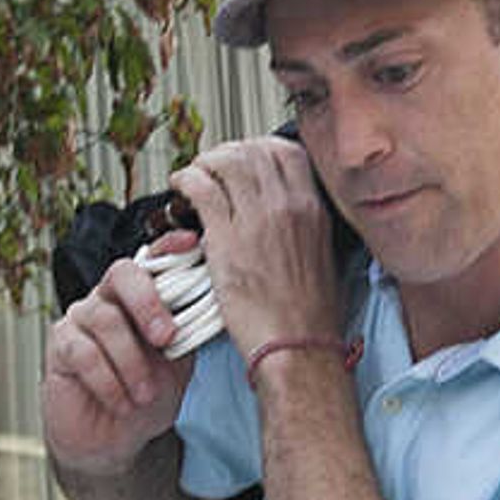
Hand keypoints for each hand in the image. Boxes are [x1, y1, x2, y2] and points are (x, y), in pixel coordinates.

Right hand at [42, 234, 198, 475]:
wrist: (115, 439)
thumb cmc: (147, 396)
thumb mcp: (180, 364)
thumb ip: (190, 332)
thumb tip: (216, 305)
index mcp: (141, 297)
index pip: (152, 260)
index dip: (168, 246)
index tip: (190, 245)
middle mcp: (108, 298)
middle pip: (122, 273)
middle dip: (147, 302)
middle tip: (166, 338)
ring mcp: (80, 319)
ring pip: (104, 319)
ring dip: (131, 362)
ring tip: (145, 395)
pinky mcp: (59, 347)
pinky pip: (83, 353)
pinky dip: (108, 381)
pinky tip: (123, 403)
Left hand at [169, 135, 345, 361]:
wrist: (298, 349)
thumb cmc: (307, 319)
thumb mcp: (321, 259)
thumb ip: (303, 230)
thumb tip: (284, 219)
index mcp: (314, 211)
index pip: (285, 153)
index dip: (257, 151)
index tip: (242, 162)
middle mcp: (290, 207)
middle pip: (252, 151)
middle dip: (226, 154)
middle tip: (211, 169)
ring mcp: (258, 220)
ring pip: (225, 162)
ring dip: (203, 164)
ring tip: (192, 178)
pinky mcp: (228, 239)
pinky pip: (200, 189)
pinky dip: (185, 181)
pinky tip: (179, 191)